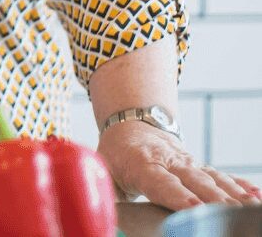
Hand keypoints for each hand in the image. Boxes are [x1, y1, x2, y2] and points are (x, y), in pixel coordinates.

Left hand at [98, 121, 260, 209]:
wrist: (133, 125)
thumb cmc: (116, 155)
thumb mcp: (102, 169)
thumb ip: (101, 191)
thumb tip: (95, 213)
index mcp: (141, 162)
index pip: (161, 181)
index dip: (177, 195)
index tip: (193, 208)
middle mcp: (170, 161)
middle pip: (195, 181)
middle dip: (213, 200)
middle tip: (229, 216)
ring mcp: (189, 163)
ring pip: (214, 179)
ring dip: (232, 196)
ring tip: (247, 212)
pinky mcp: (202, 168)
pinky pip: (224, 177)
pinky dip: (241, 187)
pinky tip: (256, 198)